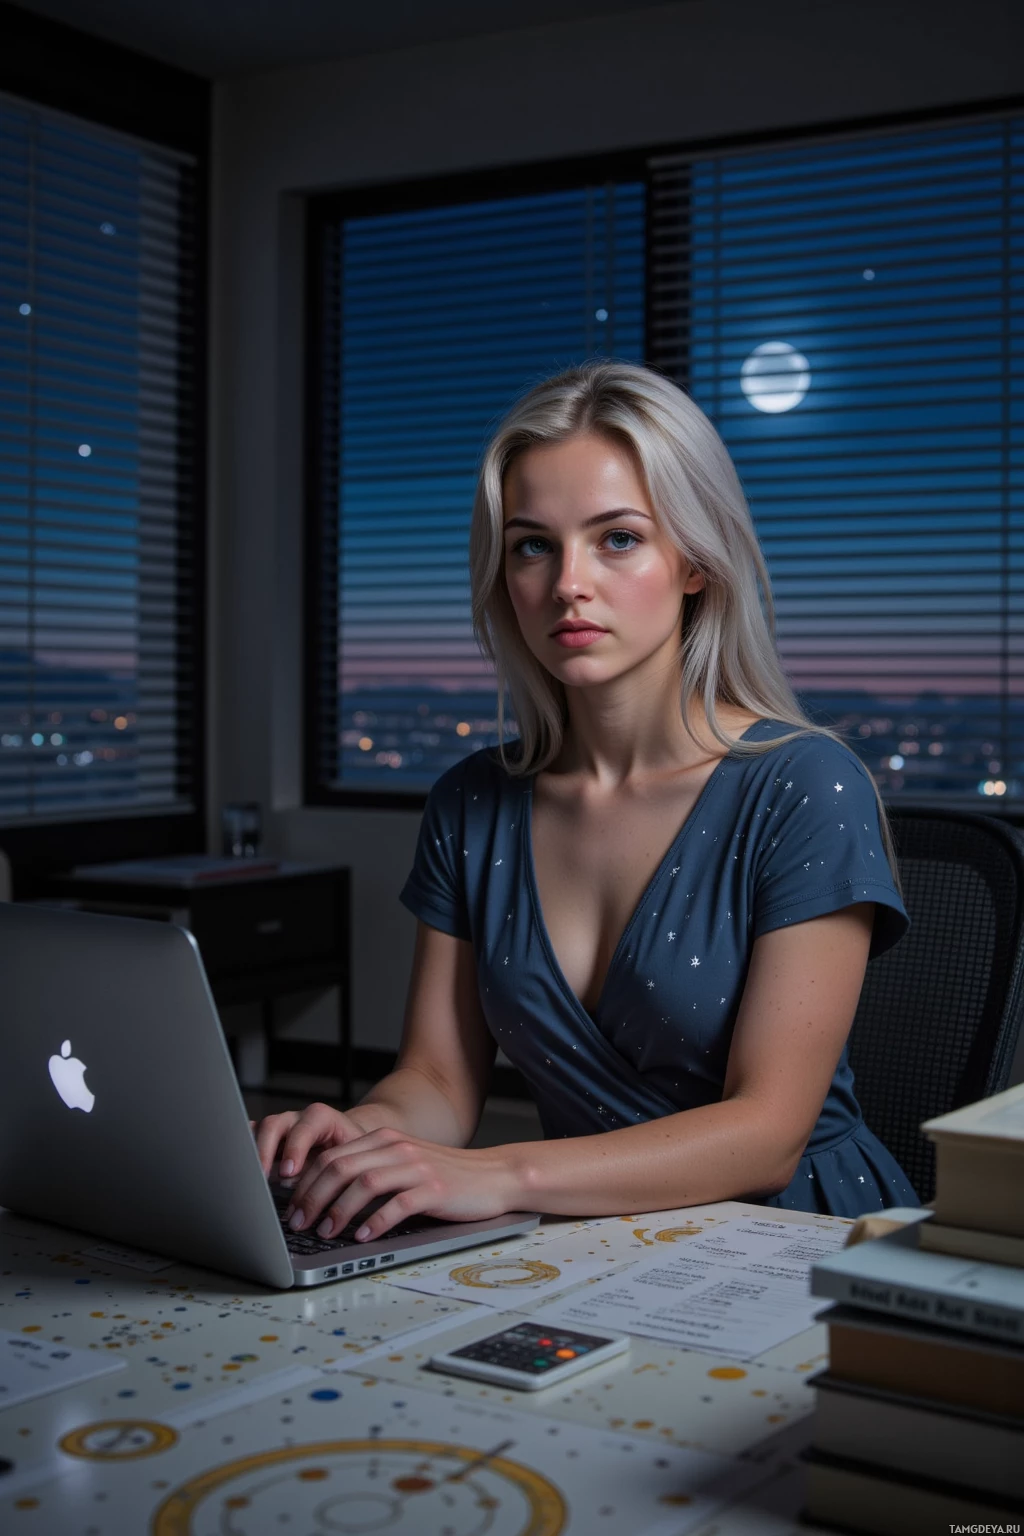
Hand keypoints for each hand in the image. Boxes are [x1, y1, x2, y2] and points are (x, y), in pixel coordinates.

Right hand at [250, 1100, 390, 1178]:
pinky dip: (243, 1149)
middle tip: (262, 1175)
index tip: (289, 1171)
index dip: (295, 1148)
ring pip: (258, 1131)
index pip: (305, 1128)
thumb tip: (317, 1195)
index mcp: (320, 1118)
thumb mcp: (347, 1159)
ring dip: (251, 1153)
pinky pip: (251, 1138)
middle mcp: (296, 1120)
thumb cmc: (350, 1151)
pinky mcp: (268, 1139)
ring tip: (247, 1175)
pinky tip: (236, 1165)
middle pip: (274, 1125)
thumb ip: (331, 1171)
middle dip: (265, 1151)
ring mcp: (280, 1128)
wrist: (347, 1141)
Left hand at [283, 1128, 522, 1242]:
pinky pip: (397, 1204)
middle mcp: (396, 1148)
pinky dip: (375, 1222)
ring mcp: (416, 1167)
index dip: (306, 1182)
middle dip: (312, 1197)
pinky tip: (363, 1237)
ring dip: (338, 1210)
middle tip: (298, 1223)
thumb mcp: (403, 1165)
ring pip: (364, 1184)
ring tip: (325, 1232)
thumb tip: (326, 1199)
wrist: (495, 1176)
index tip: (291, 1208)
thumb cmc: (446, 1177)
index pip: (333, 1156)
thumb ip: (371, 1172)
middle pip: (341, 1167)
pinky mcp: (434, 1189)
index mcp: (384, 1140)